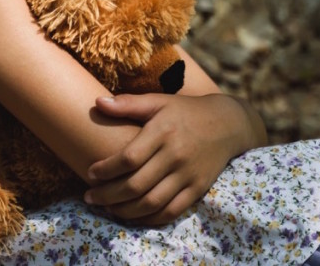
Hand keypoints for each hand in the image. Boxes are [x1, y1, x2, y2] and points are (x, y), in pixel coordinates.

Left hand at [82, 93, 258, 225]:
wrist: (228, 124)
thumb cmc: (186, 111)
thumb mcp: (160, 101)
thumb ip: (129, 103)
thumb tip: (98, 103)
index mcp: (163, 131)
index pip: (128, 158)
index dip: (106, 170)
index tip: (91, 174)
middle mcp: (176, 154)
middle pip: (135, 185)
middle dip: (107, 196)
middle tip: (90, 197)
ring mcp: (188, 174)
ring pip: (151, 203)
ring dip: (124, 211)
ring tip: (108, 208)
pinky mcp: (198, 188)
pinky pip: (171, 211)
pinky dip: (149, 218)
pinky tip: (134, 215)